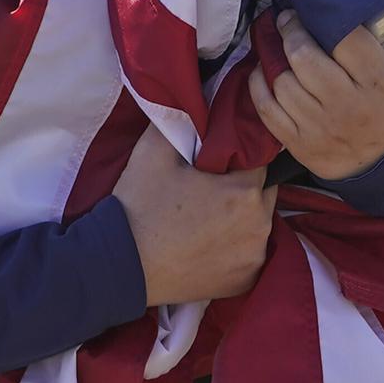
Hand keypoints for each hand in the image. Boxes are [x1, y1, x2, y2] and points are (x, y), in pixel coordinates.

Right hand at [111, 127, 278, 306]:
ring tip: (207, 218)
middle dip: (243, 187)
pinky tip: (209, 244)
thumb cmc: (139, 206)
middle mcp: (260, 226)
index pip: (259, 159)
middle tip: (208, 190)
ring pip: (259, 224)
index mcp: (245, 191)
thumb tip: (199, 101)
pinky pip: (250, 254)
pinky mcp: (245, 282)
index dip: (238, 156)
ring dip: (242, 218)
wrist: (120, 266)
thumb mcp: (154, 149)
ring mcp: (254, 257)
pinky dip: (237, 248)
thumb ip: (184, 120)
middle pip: (263, 193)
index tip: (215, 162)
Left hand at [246, 12, 383, 180]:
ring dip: (274, 59)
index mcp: (379, 79)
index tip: (304, 9)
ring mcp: (322, 126)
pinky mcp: (301, 142)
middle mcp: (350, 103)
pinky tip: (266, 71)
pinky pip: (267, 108)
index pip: (343, 39)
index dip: (317, 18)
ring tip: (277, 45)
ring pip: (283, 82)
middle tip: (286, 21)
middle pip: (304, 58)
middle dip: (290, 33)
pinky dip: (260, 85)